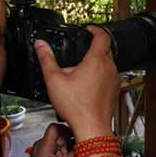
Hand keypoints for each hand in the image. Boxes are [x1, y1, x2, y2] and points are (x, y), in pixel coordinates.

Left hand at [18, 123, 75, 156]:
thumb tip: (83, 148)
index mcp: (45, 145)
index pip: (55, 127)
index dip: (66, 129)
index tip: (74, 137)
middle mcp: (42, 144)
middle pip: (58, 135)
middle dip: (67, 143)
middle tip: (70, 154)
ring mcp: (42, 148)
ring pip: (58, 142)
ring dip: (64, 150)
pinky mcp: (43, 153)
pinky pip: (54, 148)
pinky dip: (60, 153)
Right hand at [34, 26, 119, 140]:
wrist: (92, 127)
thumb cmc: (75, 106)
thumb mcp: (54, 80)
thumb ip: (46, 59)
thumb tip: (40, 45)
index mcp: (96, 61)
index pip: (102, 35)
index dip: (95, 29)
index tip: (88, 29)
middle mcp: (109, 68)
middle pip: (104, 50)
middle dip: (92, 49)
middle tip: (79, 55)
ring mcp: (114, 79)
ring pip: (106, 64)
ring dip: (96, 64)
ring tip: (80, 74)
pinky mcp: (115, 90)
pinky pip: (109, 77)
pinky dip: (100, 76)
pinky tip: (87, 86)